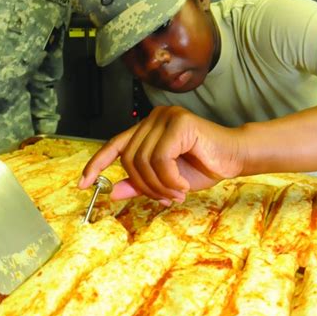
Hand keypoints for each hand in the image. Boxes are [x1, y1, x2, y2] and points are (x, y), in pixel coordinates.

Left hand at [79, 105, 245, 202]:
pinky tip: (183, 184)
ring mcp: (165, 117)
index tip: (82, 184)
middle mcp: (153, 119)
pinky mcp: (179, 123)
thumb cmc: (203, 166)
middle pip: (129, 159)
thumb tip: (113, 192)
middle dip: (145, 185)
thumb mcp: (165, 181)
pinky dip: (170, 178)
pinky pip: (161, 158)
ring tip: (177, 192)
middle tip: (165, 198)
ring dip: (159, 185)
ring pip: (144, 160)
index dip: (96, 164)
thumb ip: (140, 183)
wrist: (233, 158)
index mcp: (147, 129)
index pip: (114, 145)